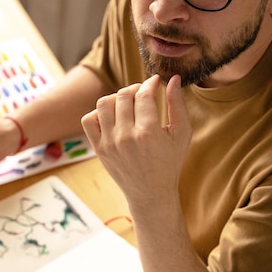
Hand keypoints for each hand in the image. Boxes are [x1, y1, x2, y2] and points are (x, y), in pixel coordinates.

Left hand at [82, 74, 191, 210]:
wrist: (150, 193)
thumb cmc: (170, 162)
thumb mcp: (182, 134)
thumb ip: (177, 104)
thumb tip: (172, 78)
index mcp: (148, 132)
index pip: (143, 94)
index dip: (150, 83)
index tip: (155, 81)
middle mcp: (126, 137)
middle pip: (123, 95)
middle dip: (135, 88)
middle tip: (143, 92)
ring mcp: (109, 143)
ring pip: (103, 103)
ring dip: (116, 97)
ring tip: (127, 102)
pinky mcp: (99, 149)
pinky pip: (89, 120)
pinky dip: (98, 112)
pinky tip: (113, 116)